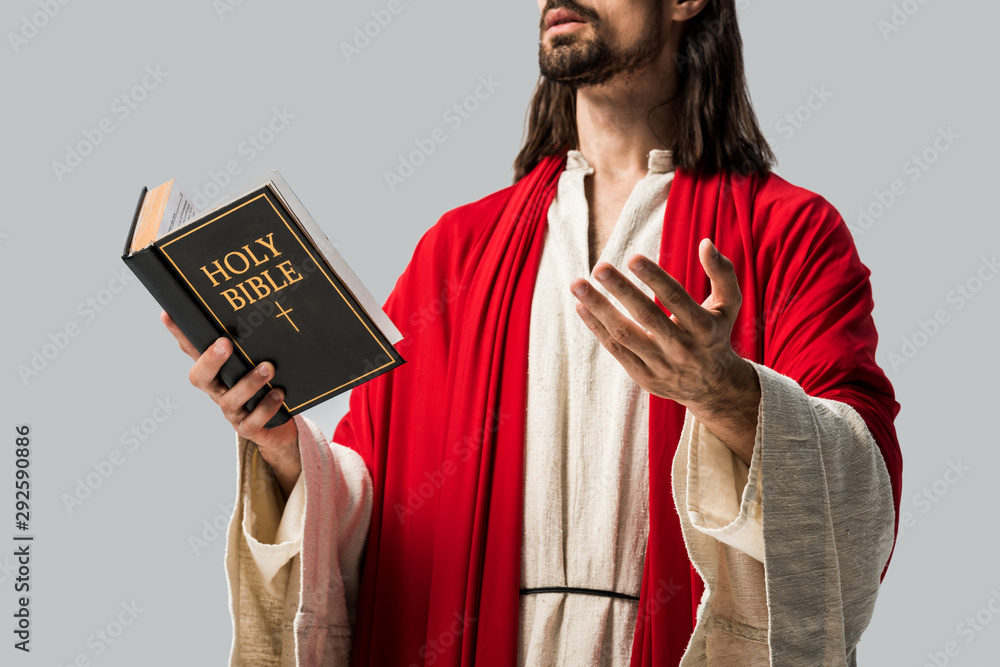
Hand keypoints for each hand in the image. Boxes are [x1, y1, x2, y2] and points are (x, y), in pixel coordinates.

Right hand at [160, 311, 301, 496]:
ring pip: (231, 399)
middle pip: (200, 378)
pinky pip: (253, 421)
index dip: (179, 335)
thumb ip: (251, 344)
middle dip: (210, 360)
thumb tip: (257, 309)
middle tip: (225, 343)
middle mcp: (218, 391)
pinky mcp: (249, 428)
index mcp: (215, 372)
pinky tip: (278, 394)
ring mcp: (232, 411)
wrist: (280, 426)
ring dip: (249, 382)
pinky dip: (266, 407)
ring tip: (268, 368)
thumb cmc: (266, 387)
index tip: (168, 313)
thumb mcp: (257, 363)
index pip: (191, 350)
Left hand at [569, 238, 759, 463]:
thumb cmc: (716, 334)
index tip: (632, 258)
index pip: (675, 298)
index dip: (654, 277)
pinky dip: (597, 328)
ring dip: (598, 308)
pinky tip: (581, 307)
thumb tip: (704, 243)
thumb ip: (722, 273)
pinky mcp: (643, 376)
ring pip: (624, 335)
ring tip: (577, 284)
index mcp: (703, 328)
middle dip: (621, 290)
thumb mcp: (729, 305)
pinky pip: (615, 350)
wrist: (712, 387)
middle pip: (646, 316)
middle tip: (599, 267)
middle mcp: (681, 348)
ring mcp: (660, 364)